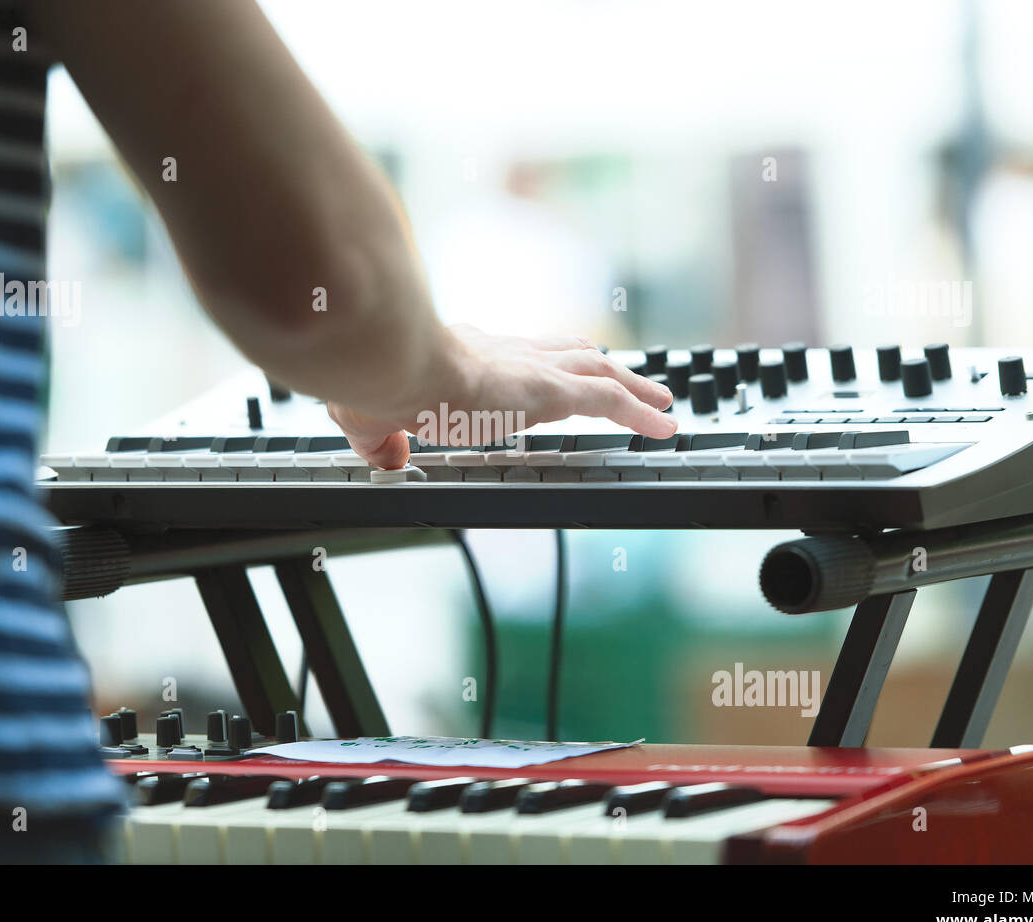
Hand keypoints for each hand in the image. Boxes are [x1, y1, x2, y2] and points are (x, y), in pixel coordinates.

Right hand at [327, 324, 677, 468]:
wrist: (393, 363)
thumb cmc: (375, 382)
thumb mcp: (368, 420)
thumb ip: (381, 442)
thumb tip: (387, 459)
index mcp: (465, 356)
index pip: (515, 355)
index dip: (539, 363)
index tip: (551, 372)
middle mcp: (505, 352)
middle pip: (568, 351)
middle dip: (599, 364)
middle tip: (627, 378)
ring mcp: (532, 369)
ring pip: (599, 369)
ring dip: (634, 385)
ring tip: (660, 400)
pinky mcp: (551, 389)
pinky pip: (611, 401)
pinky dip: (640, 414)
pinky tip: (664, 427)